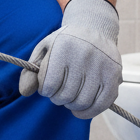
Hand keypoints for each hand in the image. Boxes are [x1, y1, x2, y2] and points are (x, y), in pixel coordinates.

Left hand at [19, 0, 120, 118]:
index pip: (48, 85)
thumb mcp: (44, 50)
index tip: (47, 85)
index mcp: (63, 47)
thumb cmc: (65, 42)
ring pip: (82, 102)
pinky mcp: (114, 76)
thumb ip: (30, 72)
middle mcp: (84, 55)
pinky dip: (88, 112)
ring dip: (72, 105)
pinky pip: (101, 104)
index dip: (44, 90)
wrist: (94, 28)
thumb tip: (25, 92)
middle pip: (65, 96)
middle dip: (58, 98)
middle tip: (59, 91)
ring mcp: (102, 66)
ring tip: (70, 96)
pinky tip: (80, 109)